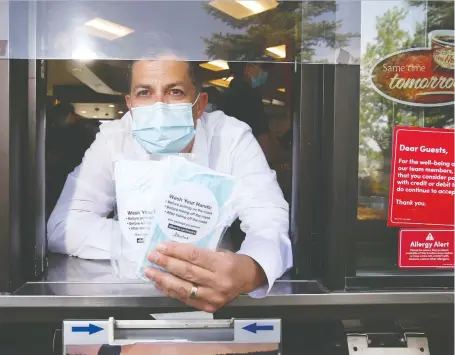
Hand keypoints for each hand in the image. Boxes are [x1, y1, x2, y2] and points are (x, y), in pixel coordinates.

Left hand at [144, 242, 266, 312]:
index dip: (176, 251)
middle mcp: (219, 282)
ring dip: (163, 279)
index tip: (161, 246)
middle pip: (187, 272)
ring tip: (150, 272)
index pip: (194, 256)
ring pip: (183, 288)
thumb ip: (199, 254)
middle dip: (166, 264)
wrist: (249, 279)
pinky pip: (185, 299)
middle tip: (152, 257)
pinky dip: (170, 291)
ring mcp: (214, 297)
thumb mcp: (220, 252)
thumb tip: (172, 251)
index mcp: (223, 264)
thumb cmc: (232, 261)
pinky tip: (160, 284)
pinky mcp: (209, 307)